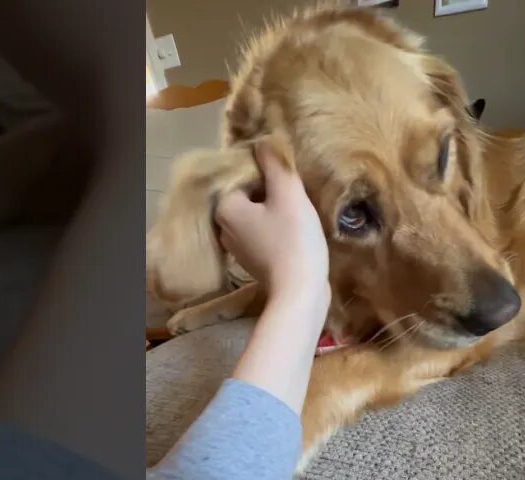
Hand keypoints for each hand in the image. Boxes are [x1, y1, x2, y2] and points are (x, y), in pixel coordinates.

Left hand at [215, 144, 328, 304]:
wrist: (300, 292)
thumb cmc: (293, 240)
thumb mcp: (288, 193)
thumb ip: (275, 163)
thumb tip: (263, 141)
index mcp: (225, 207)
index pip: (243, 175)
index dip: (269, 174)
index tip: (289, 182)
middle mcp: (223, 227)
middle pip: (249, 195)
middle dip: (272, 192)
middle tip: (296, 198)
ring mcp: (237, 247)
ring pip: (257, 215)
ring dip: (276, 211)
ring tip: (298, 215)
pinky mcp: (253, 262)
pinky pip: (263, 234)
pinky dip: (276, 230)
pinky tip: (295, 233)